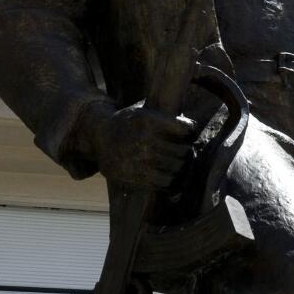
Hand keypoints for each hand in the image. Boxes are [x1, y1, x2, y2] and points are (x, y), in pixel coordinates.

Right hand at [80, 103, 195, 189]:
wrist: (100, 137)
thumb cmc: (128, 123)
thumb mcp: (143, 110)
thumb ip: (165, 118)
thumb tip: (193, 129)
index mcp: (147, 119)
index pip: (184, 128)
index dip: (190, 130)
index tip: (189, 131)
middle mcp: (143, 139)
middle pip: (182, 151)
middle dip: (187, 151)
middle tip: (186, 151)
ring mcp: (139, 160)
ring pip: (176, 168)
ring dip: (182, 167)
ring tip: (179, 163)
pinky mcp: (135, 176)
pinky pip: (165, 183)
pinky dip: (172, 181)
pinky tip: (169, 175)